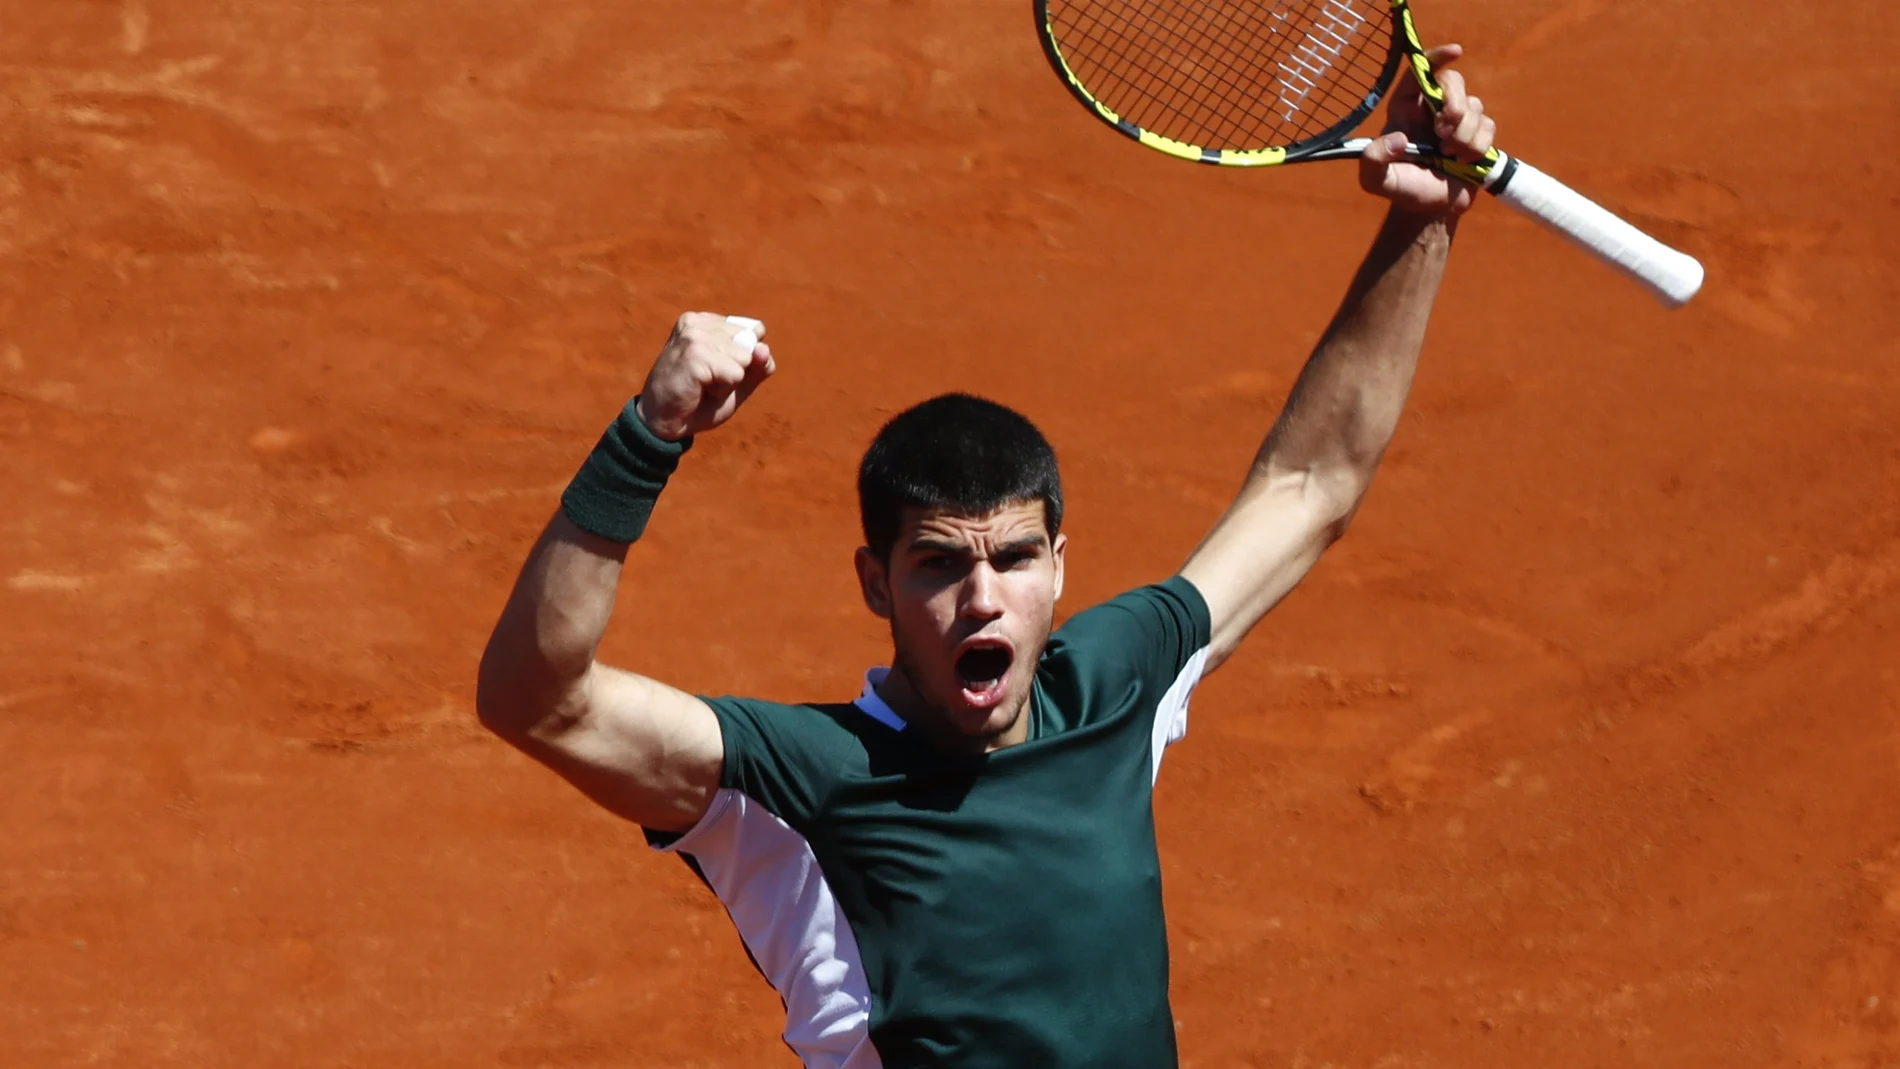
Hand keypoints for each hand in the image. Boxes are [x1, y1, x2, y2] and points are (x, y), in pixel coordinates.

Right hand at [634, 312, 775, 440]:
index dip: (745, 359)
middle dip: (738, 370)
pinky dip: (723, 389)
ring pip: (745, 359)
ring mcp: (695, 335)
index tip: (715, 369)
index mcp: (706, 321)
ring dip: (729, 382)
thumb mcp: (738, 382)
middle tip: (707, 381)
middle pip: (751, 344)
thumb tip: (764, 348)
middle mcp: (698, 322)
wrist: (663, 424)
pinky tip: (699, 390)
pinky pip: (736, 373)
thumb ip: (758, 366)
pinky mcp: (694, 353)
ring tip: (702, 385)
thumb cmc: (699, 401)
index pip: (755, 330)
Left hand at [1358, 44, 1497, 215]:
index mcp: (1405, 107)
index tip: (1456, 52)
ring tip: (1449, 156)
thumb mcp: (1377, 180)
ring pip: (1474, 106)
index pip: (1420, 71)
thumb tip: (1397, 139)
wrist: (1430, 209)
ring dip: (1465, 135)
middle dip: (1454, 106)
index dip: (1437, 57)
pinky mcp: (1478, 133)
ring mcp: (1458, 118)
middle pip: (1453, 82)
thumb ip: (1374, 161)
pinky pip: (1489, 126)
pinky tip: (1464, 162)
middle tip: (1444, 134)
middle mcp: (1431, 107)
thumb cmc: (1402, 189)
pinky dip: (1478, 146)